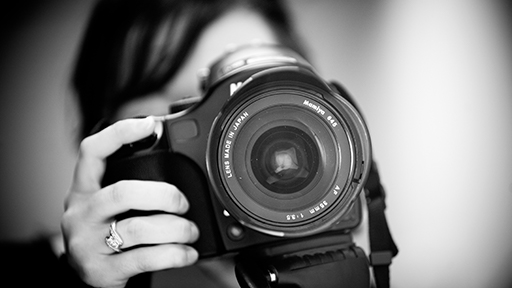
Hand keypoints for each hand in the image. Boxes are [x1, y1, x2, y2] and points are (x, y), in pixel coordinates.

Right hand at [61, 117, 199, 287]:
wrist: (88, 278)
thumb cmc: (105, 234)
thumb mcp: (106, 206)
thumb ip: (130, 185)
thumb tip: (174, 159)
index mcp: (83, 190)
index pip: (92, 152)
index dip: (120, 134)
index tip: (149, 124)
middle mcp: (81, 214)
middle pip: (123, 192)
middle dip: (163, 195)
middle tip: (183, 203)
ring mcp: (88, 244)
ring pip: (138, 228)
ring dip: (175, 229)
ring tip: (191, 231)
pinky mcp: (102, 271)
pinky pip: (144, 258)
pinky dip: (173, 254)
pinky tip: (186, 253)